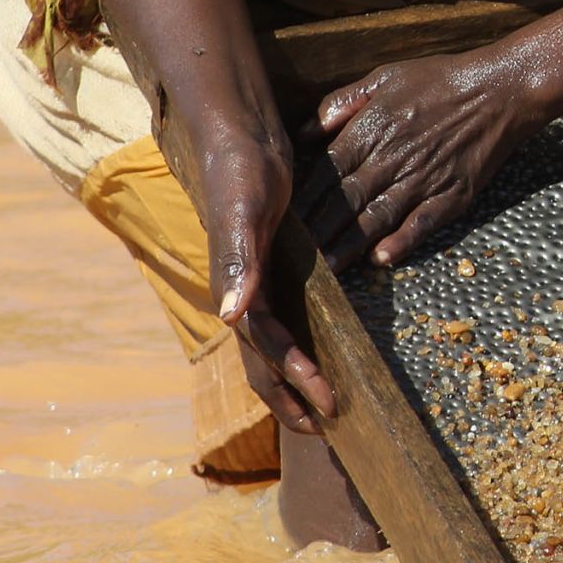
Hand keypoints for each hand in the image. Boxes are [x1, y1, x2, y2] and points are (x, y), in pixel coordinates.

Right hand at [198, 128, 335, 434]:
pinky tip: (320, 355)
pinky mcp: (269, 269)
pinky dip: (299, 347)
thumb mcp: (242, 212)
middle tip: (329, 427)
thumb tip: (233, 318)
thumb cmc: (238, 170)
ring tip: (324, 407)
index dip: (296, 378)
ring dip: (294, 381)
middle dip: (291, 399)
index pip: (266, 349)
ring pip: (270, 349)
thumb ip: (237, 262)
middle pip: (262, 363)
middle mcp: (241, 295)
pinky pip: (283, 321)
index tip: (329, 403)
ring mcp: (253, 284)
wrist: (237, 135)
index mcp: (235, 289)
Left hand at [311, 43, 550, 269]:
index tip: (286, 221)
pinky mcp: (452, 195)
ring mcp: (423, 179)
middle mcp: (392, 158)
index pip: (328, 173)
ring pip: (377, 218)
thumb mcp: (385, 76)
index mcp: (372, 129)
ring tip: (329, 269)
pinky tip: (381, 259)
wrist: (501, 89)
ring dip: (350, 245)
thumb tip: (307, 131)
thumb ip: (342, 102)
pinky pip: (421, 224)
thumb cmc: (441, 79)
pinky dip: (401, 243)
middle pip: (346, 202)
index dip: (306, 201)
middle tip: (297, 258)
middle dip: (319, 232)